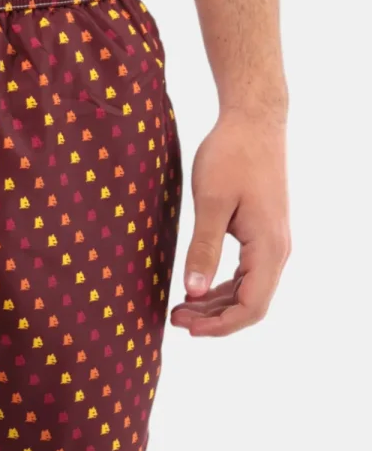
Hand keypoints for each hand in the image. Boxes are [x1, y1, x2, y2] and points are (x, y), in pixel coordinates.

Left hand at [170, 110, 289, 336]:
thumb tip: (193, 290)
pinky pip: (245, 273)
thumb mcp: (211, 201)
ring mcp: (271, 242)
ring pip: (248, 290)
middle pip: (251, 303)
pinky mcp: (262, 233)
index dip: (221, 326)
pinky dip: (222, 286)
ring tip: (180, 308)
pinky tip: (196, 288)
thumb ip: (203, 247)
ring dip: (216, 304)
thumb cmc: (231, 155)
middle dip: (214, 319)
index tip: (188, 328)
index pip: (252, 306)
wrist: (253, 122)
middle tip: (174, 318)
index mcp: (268, 247)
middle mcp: (277, 250)